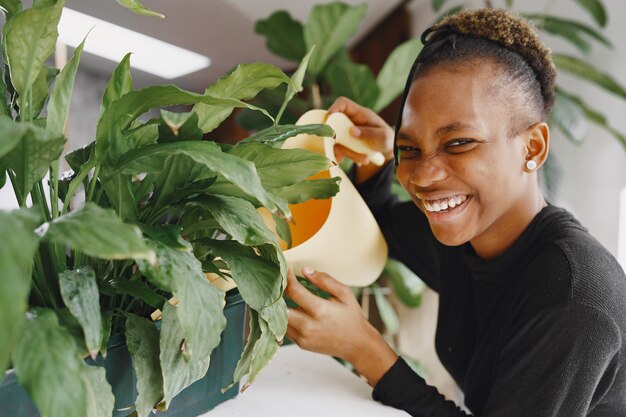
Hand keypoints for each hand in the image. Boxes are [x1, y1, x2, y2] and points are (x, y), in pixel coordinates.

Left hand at [285, 267, 397, 385]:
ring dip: (280, 307)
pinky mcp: (301, 344)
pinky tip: (291, 310)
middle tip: (280, 283)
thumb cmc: (352, 316)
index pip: (294, 291)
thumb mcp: (344, 293)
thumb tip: (305, 270)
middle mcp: (308, 325)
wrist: (357, 345)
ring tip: (283, 295)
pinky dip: (285, 319)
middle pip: (280, 307)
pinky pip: (285, 329)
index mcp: (320, 310)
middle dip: (278, 294)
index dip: (287, 278)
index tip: (285, 269)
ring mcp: (303, 337)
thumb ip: (324, 280)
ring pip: (280, 319)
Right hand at [328, 96, 394, 166]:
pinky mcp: (344, 143)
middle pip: (334, 124)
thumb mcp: (382, 136)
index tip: (330, 118)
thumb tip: (352, 131)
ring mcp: (346, 132)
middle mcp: (350, 121)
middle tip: (342, 149)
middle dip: (337, 138)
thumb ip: (369, 133)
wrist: (386, 150)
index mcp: (360, 113)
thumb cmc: (387, 138)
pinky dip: (346, 157)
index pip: (343, 103)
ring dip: (347, 152)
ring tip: (365, 159)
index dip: (334, 108)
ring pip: (336, 140)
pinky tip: (359, 161)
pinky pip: (339, 149)